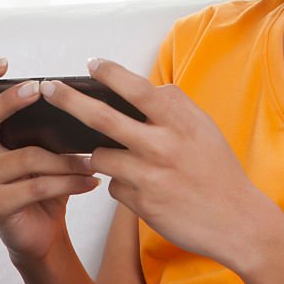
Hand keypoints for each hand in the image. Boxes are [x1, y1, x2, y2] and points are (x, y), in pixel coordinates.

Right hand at [0, 58, 102, 264]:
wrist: (42, 229)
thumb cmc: (46, 178)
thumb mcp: (49, 145)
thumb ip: (53, 122)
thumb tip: (88, 95)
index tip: (2, 62)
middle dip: (11, 100)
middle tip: (39, 90)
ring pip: (27, 157)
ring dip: (67, 158)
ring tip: (95, 160)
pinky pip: (38, 187)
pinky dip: (70, 183)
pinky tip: (92, 182)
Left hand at [40, 58, 266, 265]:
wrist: (236, 220)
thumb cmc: (219, 169)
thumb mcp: (204, 128)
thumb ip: (175, 107)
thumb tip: (151, 89)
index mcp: (179, 121)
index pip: (136, 88)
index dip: (110, 73)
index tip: (91, 63)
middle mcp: (161, 144)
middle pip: (102, 117)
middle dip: (69, 100)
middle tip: (48, 88)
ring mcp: (148, 175)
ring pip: (100, 155)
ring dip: (101, 154)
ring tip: (121, 157)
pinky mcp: (140, 203)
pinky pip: (114, 184)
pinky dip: (122, 182)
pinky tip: (145, 188)